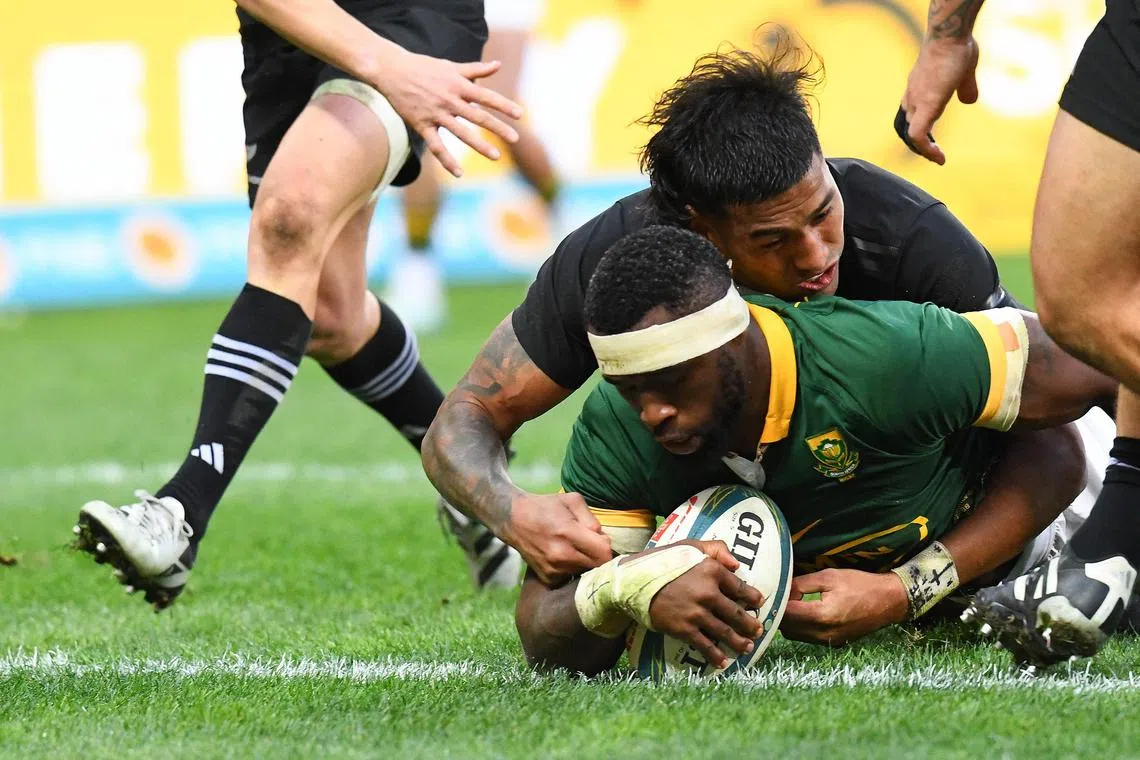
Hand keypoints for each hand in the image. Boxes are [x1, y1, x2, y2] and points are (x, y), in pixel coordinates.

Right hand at [371, 53, 523, 176]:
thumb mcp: (451, 66)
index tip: (520, 114)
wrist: (392, 70)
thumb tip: (497, 65)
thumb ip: (475, 69)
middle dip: (498, 127)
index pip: (486, 96)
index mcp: (458, 85)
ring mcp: (436, 114)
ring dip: (479, 145)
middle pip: (478, 116)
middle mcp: (450, 100)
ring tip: (496, 156)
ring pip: (461, 133)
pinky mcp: (422, 125)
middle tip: (515, 138)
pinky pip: (436, 146)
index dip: (504, 105)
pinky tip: (459, 173)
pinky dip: (447, 160)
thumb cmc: (423, 67)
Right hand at [501, 491, 613, 585]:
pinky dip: (573, 568)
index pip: (603, 553)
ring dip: (586, 562)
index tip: (600, 539)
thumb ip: (591, 519)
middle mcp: (561, 556)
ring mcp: (553, 570)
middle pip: (597, 567)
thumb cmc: (545, 506)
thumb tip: (602, 538)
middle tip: (590, 544)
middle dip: (598, 555)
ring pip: (585, 573)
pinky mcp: (548, 579)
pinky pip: (571, 577)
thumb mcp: (572, 500)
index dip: (606, 546)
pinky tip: (564, 556)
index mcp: (568, 533)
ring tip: (575, 547)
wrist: (514, 520)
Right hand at [645, 540, 765, 669]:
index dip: (753, 597)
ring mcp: (696, 613)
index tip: (758, 603)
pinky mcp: (684, 629)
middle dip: (750, 625)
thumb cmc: (663, 561)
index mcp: (711, 570)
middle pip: (736, 613)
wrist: (635, 582)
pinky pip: (705, 645)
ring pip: (725, 632)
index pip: (740, 587)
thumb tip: (737, 564)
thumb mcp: (690, 546)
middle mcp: (708, 592)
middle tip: (758, 631)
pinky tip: (723, 662)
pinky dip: (716, 656)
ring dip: (739, 642)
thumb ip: (716, 549)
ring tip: (747, 648)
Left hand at [781, 568, 908, 645]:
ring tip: (793, 602)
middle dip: (780, 613)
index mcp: (822, 615)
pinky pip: (807, 638)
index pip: (786, 614)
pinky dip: (801, 627)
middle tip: (781, 596)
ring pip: (795, 635)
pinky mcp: (834, 643)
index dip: (777, 603)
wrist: (889, 602)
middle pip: (787, 628)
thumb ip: (801, 584)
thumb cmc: (860, 585)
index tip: (774, 591)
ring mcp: (829, 641)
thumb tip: (782, 590)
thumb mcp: (828, 576)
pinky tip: (805, 611)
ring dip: (789, 621)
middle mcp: (824, 634)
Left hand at [898, 36, 979, 164]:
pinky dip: (926, 149)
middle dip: (919, 144)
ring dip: (923, 150)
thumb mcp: (963, 70)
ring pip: (911, 134)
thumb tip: (969, 100)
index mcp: (918, 89)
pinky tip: (939, 157)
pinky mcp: (926, 105)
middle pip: (908, 127)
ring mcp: (917, 101)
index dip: (921, 130)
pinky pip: (918, 135)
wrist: (949, 34)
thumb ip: (965, 87)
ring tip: (938, 158)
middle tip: (935, 154)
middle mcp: (912, 96)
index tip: (934, 141)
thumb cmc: (956, 46)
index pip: (911, 115)